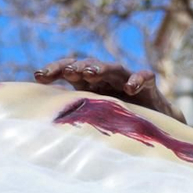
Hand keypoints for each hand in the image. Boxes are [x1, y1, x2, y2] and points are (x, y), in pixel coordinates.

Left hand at [34, 57, 184, 121]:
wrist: (154, 125)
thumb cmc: (118, 122)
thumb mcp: (93, 119)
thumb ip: (73, 116)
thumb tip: (39, 127)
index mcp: (89, 84)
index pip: (69, 70)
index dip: (54, 70)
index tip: (38, 76)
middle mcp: (106, 78)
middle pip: (89, 65)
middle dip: (77, 67)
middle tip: (68, 72)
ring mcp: (127, 79)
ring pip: (113, 68)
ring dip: (102, 68)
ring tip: (91, 72)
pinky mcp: (148, 87)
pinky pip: (144, 77)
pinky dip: (138, 80)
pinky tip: (130, 88)